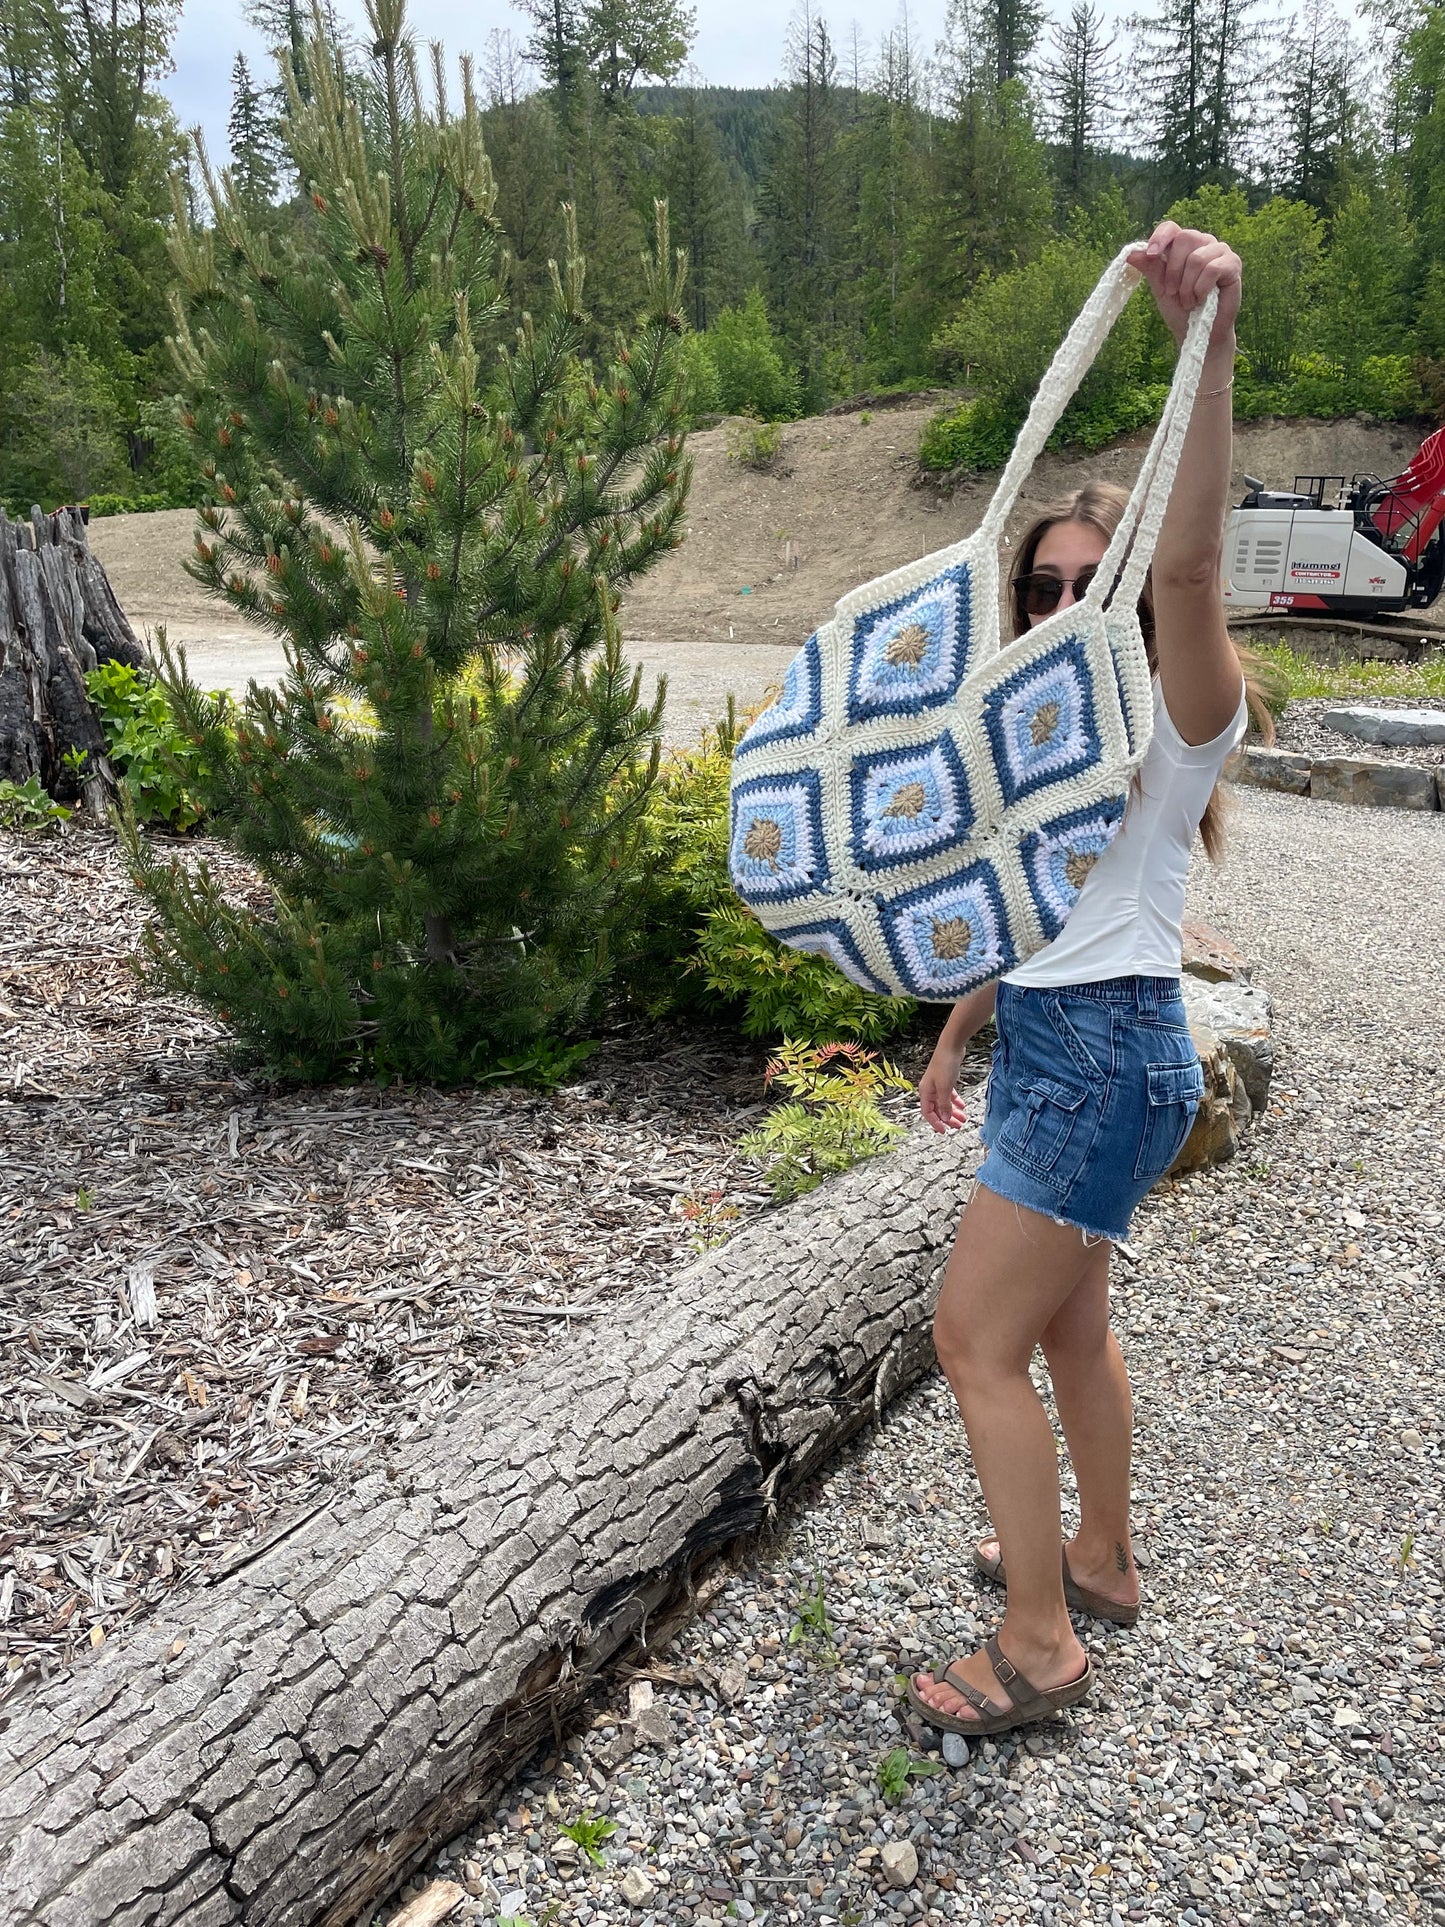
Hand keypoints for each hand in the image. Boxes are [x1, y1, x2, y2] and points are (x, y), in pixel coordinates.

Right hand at [919, 1040, 967, 1134]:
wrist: (951, 1046)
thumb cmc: (945, 1064)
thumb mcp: (945, 1088)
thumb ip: (944, 1105)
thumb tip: (945, 1119)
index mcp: (925, 1092)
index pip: (927, 1113)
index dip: (935, 1123)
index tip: (944, 1131)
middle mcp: (930, 1089)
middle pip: (937, 1109)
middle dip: (948, 1119)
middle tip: (958, 1126)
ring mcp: (937, 1085)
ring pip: (944, 1103)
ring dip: (953, 1111)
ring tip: (963, 1118)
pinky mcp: (946, 1080)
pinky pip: (949, 1095)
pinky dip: (955, 1101)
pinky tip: (962, 1105)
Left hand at [1126, 222, 1240, 352]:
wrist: (1199, 333)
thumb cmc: (1180, 310)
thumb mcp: (1160, 289)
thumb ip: (1150, 268)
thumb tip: (1131, 254)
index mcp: (1183, 246)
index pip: (1171, 228)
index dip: (1160, 237)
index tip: (1151, 255)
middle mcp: (1203, 243)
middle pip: (1184, 238)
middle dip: (1173, 270)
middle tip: (1172, 292)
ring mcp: (1220, 251)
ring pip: (1197, 258)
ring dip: (1187, 286)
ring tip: (1189, 301)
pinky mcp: (1233, 263)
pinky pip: (1212, 269)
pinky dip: (1201, 289)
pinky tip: (1202, 299)